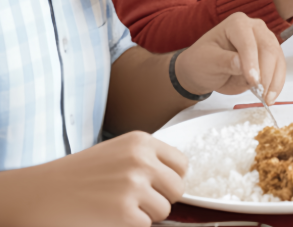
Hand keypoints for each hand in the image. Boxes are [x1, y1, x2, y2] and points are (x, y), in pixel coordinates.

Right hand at [0, 131, 186, 225]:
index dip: (170, 179)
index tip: (155, 185)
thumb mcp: (117, 152)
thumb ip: (147, 159)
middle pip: (177, 189)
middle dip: (161, 199)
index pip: (182, 164)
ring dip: (145, 214)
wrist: (42, 192)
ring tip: (118, 206)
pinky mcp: (125, 212)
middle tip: (136, 200)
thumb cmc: (78, 174)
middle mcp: (141, 160)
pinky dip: (130, 226)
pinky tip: (109, 216)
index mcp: (141, 142)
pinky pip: (145, 225)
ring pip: (164, 210)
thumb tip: (177, 177)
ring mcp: (134, 186)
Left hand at [176, 12, 285, 101]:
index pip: (248, 43)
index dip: (252, 62)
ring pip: (278, 59)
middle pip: (268, 49)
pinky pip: (279, 69)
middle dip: (266, 73)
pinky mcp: (271, 55)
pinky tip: (270, 96)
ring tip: (266, 98)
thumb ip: (224, 61)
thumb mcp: (207, 62)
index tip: (253, 80)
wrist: (205, 70)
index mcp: (237, 23)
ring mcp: (266, 40)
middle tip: (260, 92)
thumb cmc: (203, 62)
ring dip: (274, 81)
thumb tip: (241, 64)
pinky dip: (277, 84)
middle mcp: (255, 28)